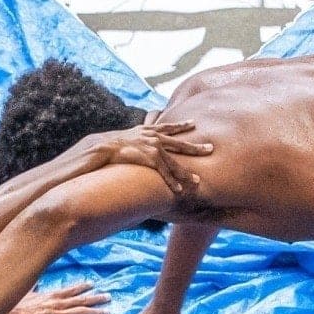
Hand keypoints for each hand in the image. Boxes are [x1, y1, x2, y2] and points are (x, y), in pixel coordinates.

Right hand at [0, 281, 109, 313]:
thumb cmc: (17, 305)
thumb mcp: (26, 292)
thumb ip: (34, 286)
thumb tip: (35, 280)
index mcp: (52, 295)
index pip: (71, 289)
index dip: (83, 287)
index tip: (93, 284)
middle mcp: (59, 303)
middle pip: (81, 299)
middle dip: (96, 298)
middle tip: (109, 297)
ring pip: (82, 312)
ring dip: (96, 312)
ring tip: (108, 312)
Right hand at [97, 119, 212, 200]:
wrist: (102, 146)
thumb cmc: (110, 144)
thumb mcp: (125, 137)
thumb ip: (133, 138)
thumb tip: (132, 144)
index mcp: (147, 130)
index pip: (168, 126)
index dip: (181, 125)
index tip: (193, 123)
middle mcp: (153, 137)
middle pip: (179, 143)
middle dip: (196, 147)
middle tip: (211, 148)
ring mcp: (153, 148)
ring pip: (174, 162)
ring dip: (186, 173)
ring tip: (197, 181)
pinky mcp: (150, 159)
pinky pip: (164, 173)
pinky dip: (172, 182)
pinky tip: (180, 190)